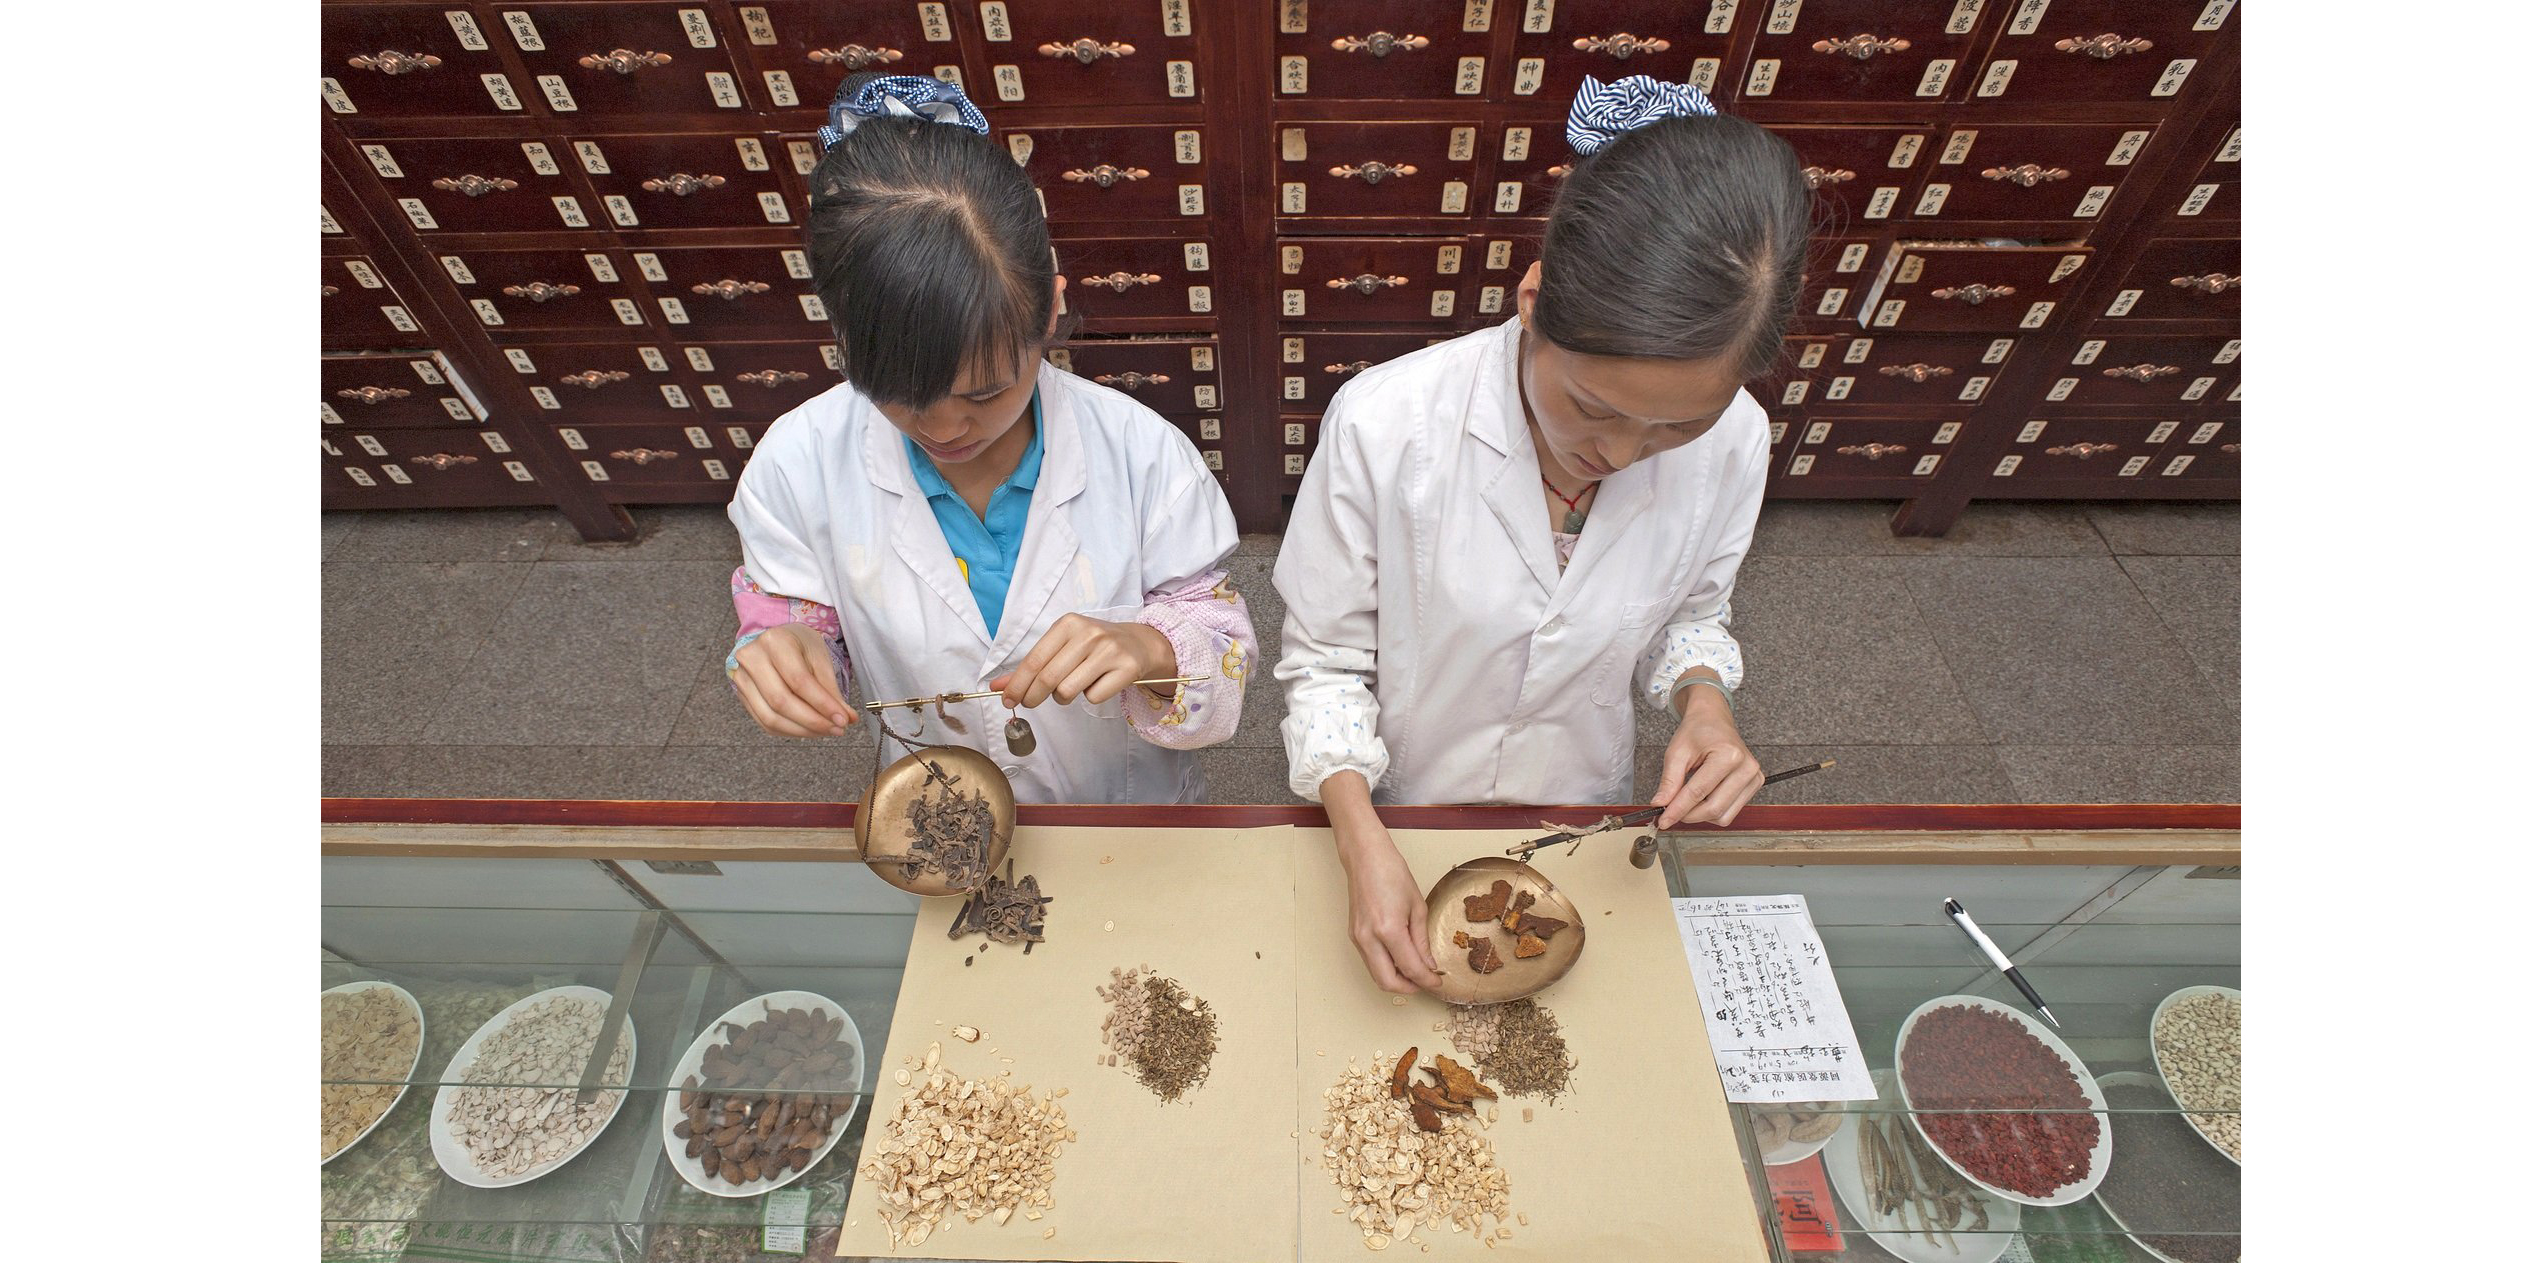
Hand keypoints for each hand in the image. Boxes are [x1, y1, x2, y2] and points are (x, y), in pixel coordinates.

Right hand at [729, 623, 856, 737]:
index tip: (843, 719)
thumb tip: (847, 719)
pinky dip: (789, 731)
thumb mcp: (820, 658)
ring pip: (770, 718)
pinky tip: (808, 730)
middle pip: (781, 702)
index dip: (822, 705)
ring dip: (802, 730)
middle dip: (813, 722)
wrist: (777, 640)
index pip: (799, 681)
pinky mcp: (740, 694)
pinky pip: (764, 722)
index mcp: (775, 641)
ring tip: (826, 731)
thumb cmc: (800, 645)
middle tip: (837, 729)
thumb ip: (831, 690)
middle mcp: (752, 658)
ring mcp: (741, 677)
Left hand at [988, 614, 1175, 708]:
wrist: (1138, 643)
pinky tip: (1097, 683)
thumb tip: (999, 687)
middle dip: (1033, 697)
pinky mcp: (1126, 668)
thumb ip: (1031, 667)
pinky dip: (1090, 697)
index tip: (1007, 700)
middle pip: (1049, 678)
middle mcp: (1089, 634)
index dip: (1017, 684)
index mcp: (1068, 624)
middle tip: (1030, 703)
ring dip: (1063, 697)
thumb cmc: (1093, 646)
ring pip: (1069, 690)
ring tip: (1071, 687)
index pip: (1035, 660)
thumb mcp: (1062, 647)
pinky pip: (1093, 697)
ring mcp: (1109, 651)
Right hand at [1332, 808, 1444, 994]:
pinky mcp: (1354, 936)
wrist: (1365, 858)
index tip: (1438, 982)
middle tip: (1426, 983)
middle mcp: (1369, 938)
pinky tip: (1400, 960)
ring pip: (1376, 975)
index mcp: (1388, 930)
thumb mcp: (1417, 907)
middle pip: (1387, 982)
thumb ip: (1422, 941)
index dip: (1427, 980)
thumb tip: (1429, 965)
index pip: (1410, 968)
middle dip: (1409, 988)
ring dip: (1397, 980)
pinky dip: (1386, 968)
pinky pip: (1370, 962)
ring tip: (1415, 972)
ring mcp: (1358, 938)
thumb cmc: (1392, 873)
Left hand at [1653, 684, 1762, 828]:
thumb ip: (1669, 781)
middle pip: (1714, 809)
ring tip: (1687, 800)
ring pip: (1723, 816)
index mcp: (1728, 755)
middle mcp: (1746, 767)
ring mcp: (1754, 777)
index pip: (1698, 793)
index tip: (1663, 821)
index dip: (1677, 810)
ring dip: (1700, 815)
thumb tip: (1660, 805)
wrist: (1714, 720)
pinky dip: (1712, 811)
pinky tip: (1702, 798)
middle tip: (1670, 812)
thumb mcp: (1677, 752)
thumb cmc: (1697, 731)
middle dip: (1688, 815)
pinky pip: (1731, 812)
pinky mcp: (1755, 785)